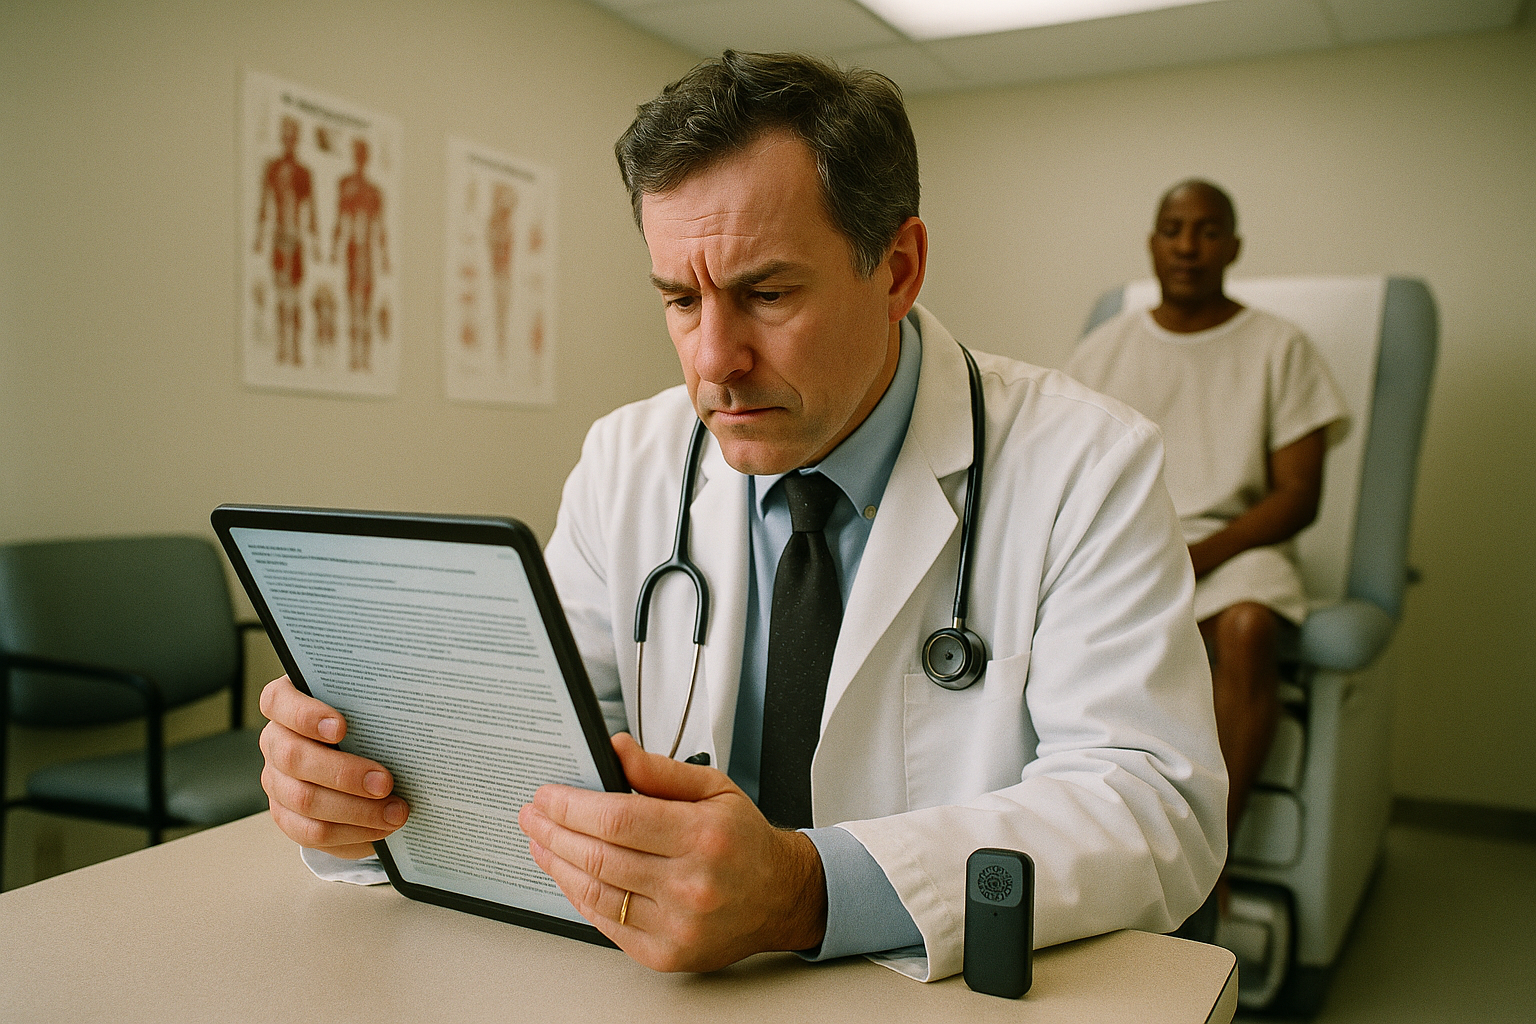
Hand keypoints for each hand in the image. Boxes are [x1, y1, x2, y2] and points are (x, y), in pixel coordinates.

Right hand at [258, 675, 408, 857]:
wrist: (357, 761)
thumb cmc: (362, 724)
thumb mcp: (365, 710)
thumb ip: (372, 708)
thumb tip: (410, 717)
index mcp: (285, 706)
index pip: (277, 701)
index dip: (305, 715)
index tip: (341, 727)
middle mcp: (275, 742)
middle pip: (294, 757)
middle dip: (344, 773)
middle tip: (385, 782)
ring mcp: (276, 782)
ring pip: (305, 800)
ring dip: (355, 810)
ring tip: (395, 812)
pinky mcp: (287, 817)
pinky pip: (312, 832)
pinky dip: (352, 833)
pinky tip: (381, 829)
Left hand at [519, 733, 827, 971]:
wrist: (779, 896)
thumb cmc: (745, 841)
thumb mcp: (714, 788)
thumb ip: (660, 770)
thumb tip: (616, 749)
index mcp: (704, 836)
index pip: (618, 818)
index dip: (572, 805)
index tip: (548, 795)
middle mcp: (692, 884)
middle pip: (599, 855)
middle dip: (554, 832)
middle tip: (534, 815)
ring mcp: (677, 924)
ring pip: (595, 893)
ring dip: (558, 864)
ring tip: (541, 842)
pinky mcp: (666, 953)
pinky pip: (606, 923)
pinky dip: (579, 896)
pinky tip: (568, 875)